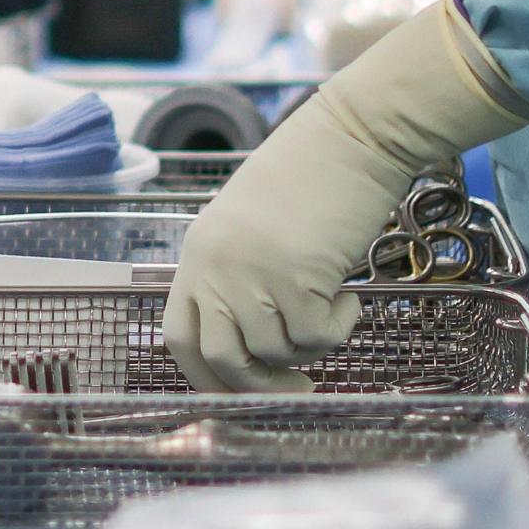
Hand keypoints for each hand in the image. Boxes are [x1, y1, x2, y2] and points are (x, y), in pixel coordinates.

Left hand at [165, 2, 528, 391]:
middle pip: (220, 359)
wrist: (349, 137)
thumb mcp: (252, 227)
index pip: (180, 338)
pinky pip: (316, 337)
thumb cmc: (311, 178)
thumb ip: (239, 276)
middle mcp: (215, 266)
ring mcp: (252, 273)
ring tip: (332, 305)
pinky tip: (348, 295)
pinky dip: (339, 327)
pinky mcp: (295, 277)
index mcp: (198, 254)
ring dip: (310, 345)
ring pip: (273, 353)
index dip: (208, 377)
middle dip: (259, 386)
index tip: (243, 391)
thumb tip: (254, 345)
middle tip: (300, 386)